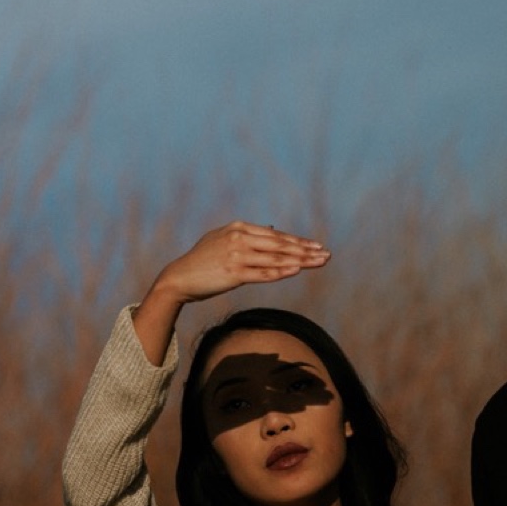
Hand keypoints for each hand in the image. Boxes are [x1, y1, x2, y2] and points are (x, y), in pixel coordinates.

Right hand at [152, 222, 328, 306]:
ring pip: (276, 259)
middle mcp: (240, 238)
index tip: (316, 247)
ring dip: (300, 261)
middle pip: (280, 245)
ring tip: (318, 263)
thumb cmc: (203, 261)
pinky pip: (263, 273)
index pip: (276, 236)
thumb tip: (272, 230)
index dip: (298, 242)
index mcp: (239, 228)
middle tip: (326, 254)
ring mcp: (237, 255)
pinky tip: (296, 271)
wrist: (179, 277)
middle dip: (306, 250)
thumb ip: (246, 235)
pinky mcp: (234, 273)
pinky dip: (281, 272)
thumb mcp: (222, 239)